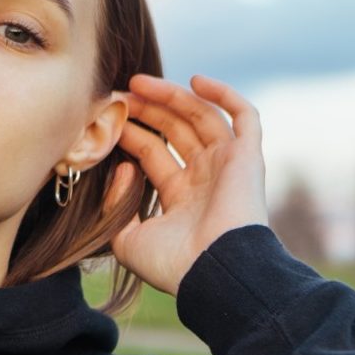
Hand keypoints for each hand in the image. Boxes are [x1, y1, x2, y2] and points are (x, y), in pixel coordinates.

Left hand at [104, 72, 269, 296]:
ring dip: (172, 97)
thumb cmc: (172, 265)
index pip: (153, 153)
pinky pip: (244, 116)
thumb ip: (117, 207)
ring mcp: (228, 166)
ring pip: (201, 117)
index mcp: (180, 198)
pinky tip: (196, 80)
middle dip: (146, 110)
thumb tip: (121, 167)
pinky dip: (225, 95)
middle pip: (174, 131)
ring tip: (139, 83)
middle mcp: (205, 178)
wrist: (213, 273)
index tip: (106, 118)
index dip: (130, 132)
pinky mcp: (248, 157)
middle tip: (118, 95)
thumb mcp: (128, 241)